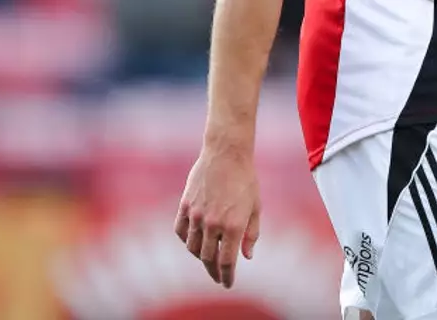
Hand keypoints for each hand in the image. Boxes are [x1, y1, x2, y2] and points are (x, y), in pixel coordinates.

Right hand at [174, 144, 261, 288]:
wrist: (226, 153)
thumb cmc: (245, 179)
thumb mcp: (255, 207)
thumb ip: (251, 234)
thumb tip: (246, 257)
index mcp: (233, 225)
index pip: (226, 262)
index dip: (226, 276)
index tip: (228, 284)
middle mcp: (213, 223)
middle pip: (208, 258)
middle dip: (214, 272)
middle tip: (218, 278)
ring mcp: (196, 214)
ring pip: (193, 247)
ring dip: (200, 257)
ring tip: (208, 258)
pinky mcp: (185, 205)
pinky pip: (181, 231)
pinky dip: (186, 240)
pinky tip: (194, 241)